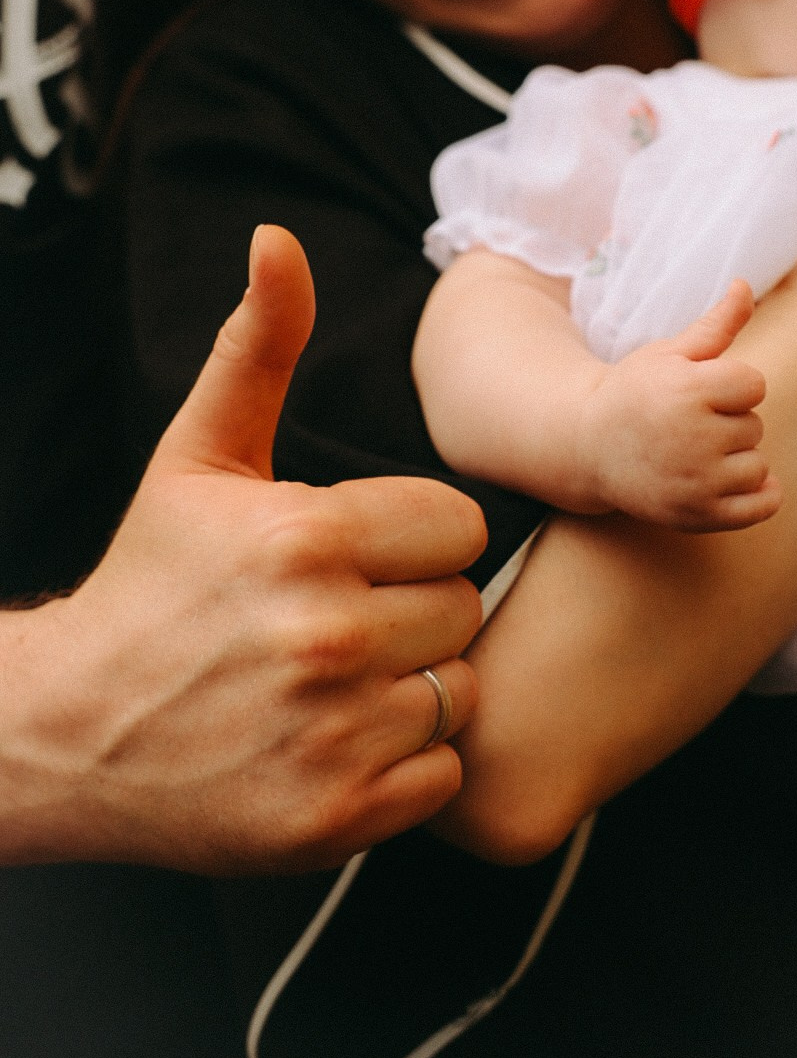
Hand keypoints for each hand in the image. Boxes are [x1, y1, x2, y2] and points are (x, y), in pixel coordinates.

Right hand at [0, 226, 484, 873]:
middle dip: (414, 608)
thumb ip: (258, 344)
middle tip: (342, 619)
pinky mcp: (336, 819)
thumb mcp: (199, 453)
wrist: (74, 731)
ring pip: (458, 691)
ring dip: (412, 687)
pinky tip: (337, 740)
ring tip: (338, 680)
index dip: (409, 537)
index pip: (457, 524)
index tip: (354, 553)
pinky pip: (441, 775)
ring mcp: (333, 735)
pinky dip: (402, 764)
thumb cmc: (153, 582)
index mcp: (308, 536)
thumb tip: (279, 238)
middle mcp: (327, 636)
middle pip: (463, 606)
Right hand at [578, 281, 780, 530]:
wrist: (589, 447)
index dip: (730, 385)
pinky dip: (761, 496)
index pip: (754, 385)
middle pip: (754, 425)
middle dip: (728, 422)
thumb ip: (716, 324)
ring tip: (695, 453)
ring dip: (735, 459)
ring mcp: (697, 482)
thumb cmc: (634, 392)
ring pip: (758, 465)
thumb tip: (744, 284)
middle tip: (685, 425)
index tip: (699, 390)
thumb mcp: (669, 353)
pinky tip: (738, 481)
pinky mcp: (699, 514)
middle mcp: (695, 438)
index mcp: (688, 390)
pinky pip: (762, 506)